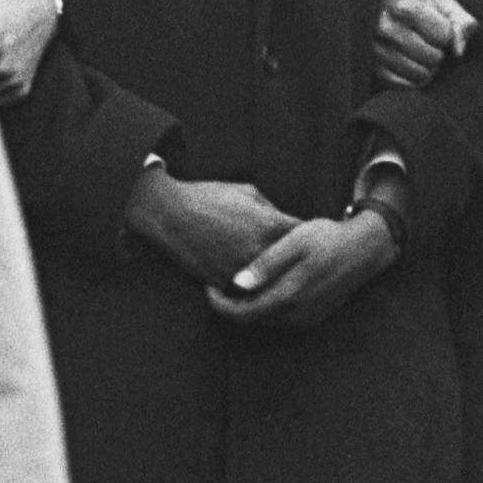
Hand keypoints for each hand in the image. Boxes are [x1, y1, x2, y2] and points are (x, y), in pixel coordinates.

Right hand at [127, 168, 299, 285]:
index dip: (310, 238)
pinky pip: (247, 290)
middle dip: (298, 262)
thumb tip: (290, 225)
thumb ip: (273, 210)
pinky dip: (251, 287)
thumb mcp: (248, 192)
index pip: (305, 236)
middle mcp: (260, 250)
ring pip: (272, 282)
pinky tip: (255, 282)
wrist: (170, 214)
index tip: (313, 240)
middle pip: (293, 264)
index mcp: (270, 224)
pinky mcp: (225, 284)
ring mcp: (243, 270)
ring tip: (284, 277)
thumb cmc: (210, 197)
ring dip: (277, 280)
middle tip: (304, 263)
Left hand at [208, 210, 398, 329]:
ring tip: (235, 283)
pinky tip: (260, 288)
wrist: (364, 249)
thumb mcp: (295, 241)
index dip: (219, 304)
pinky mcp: (313, 318)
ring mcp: (306, 319)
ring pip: (264, 320)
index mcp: (289, 295)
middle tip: (216, 283)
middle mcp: (297, 314)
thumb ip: (266, 263)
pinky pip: (279, 318)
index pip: (241, 313)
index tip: (207, 286)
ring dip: (247, 307)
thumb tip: (237, 283)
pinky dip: (265, 307)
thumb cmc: (327, 238)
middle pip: (250, 320)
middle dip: (230, 305)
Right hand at [371, 0, 471, 90]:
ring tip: (423, 57)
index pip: (444, 35)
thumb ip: (461, 22)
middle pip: (432, 57)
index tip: (437, 27)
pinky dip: (414, 81)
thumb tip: (459, 52)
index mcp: (403, 6)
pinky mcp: (373, 68)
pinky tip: (413, 68)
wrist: (382, 9)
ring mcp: (376, 49)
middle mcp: (386, 27)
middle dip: (438, 53)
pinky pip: (404, 85)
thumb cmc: (419, 6)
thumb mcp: (443, 5)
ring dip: (428, 69)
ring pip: (419, 73)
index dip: (447, 34)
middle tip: (430, 45)